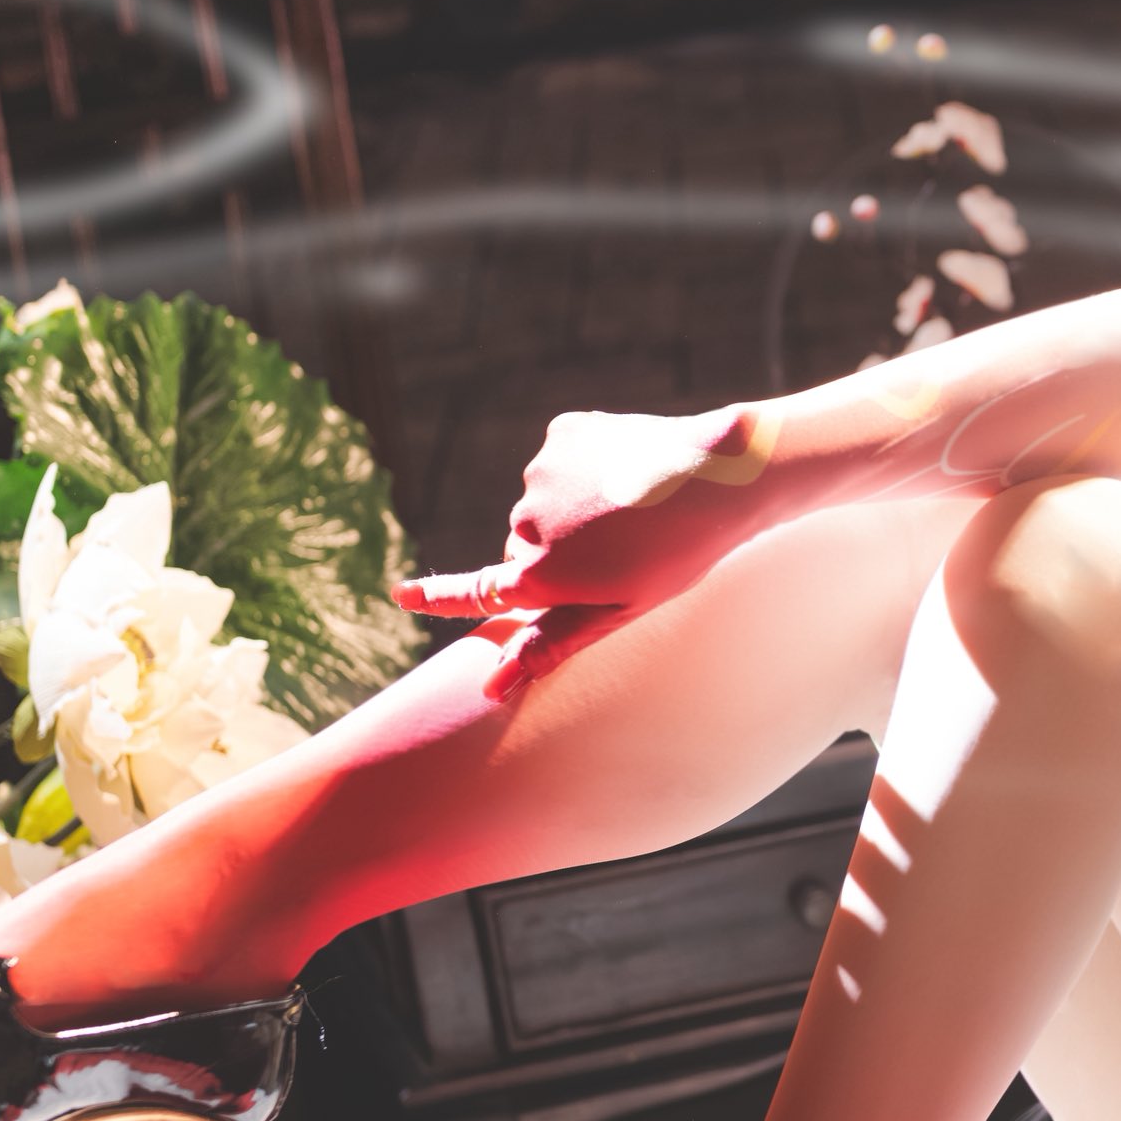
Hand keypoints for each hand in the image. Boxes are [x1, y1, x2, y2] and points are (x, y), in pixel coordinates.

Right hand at [395, 408, 775, 626]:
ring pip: (544, 502)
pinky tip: (629, 473)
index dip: (437, 596)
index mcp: (539, 576)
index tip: (400, 595)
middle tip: (621, 552)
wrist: (720, 478)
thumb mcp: (619, 611)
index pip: (477, 592)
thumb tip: (494, 687)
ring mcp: (541, 474)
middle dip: (558, 553)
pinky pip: (562, 460)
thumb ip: (553, 643)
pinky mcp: (562, 434)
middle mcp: (525, 524)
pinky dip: (587, 468)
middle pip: (524, 547)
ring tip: (635, 510)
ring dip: (575, 508)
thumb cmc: (677, 557)